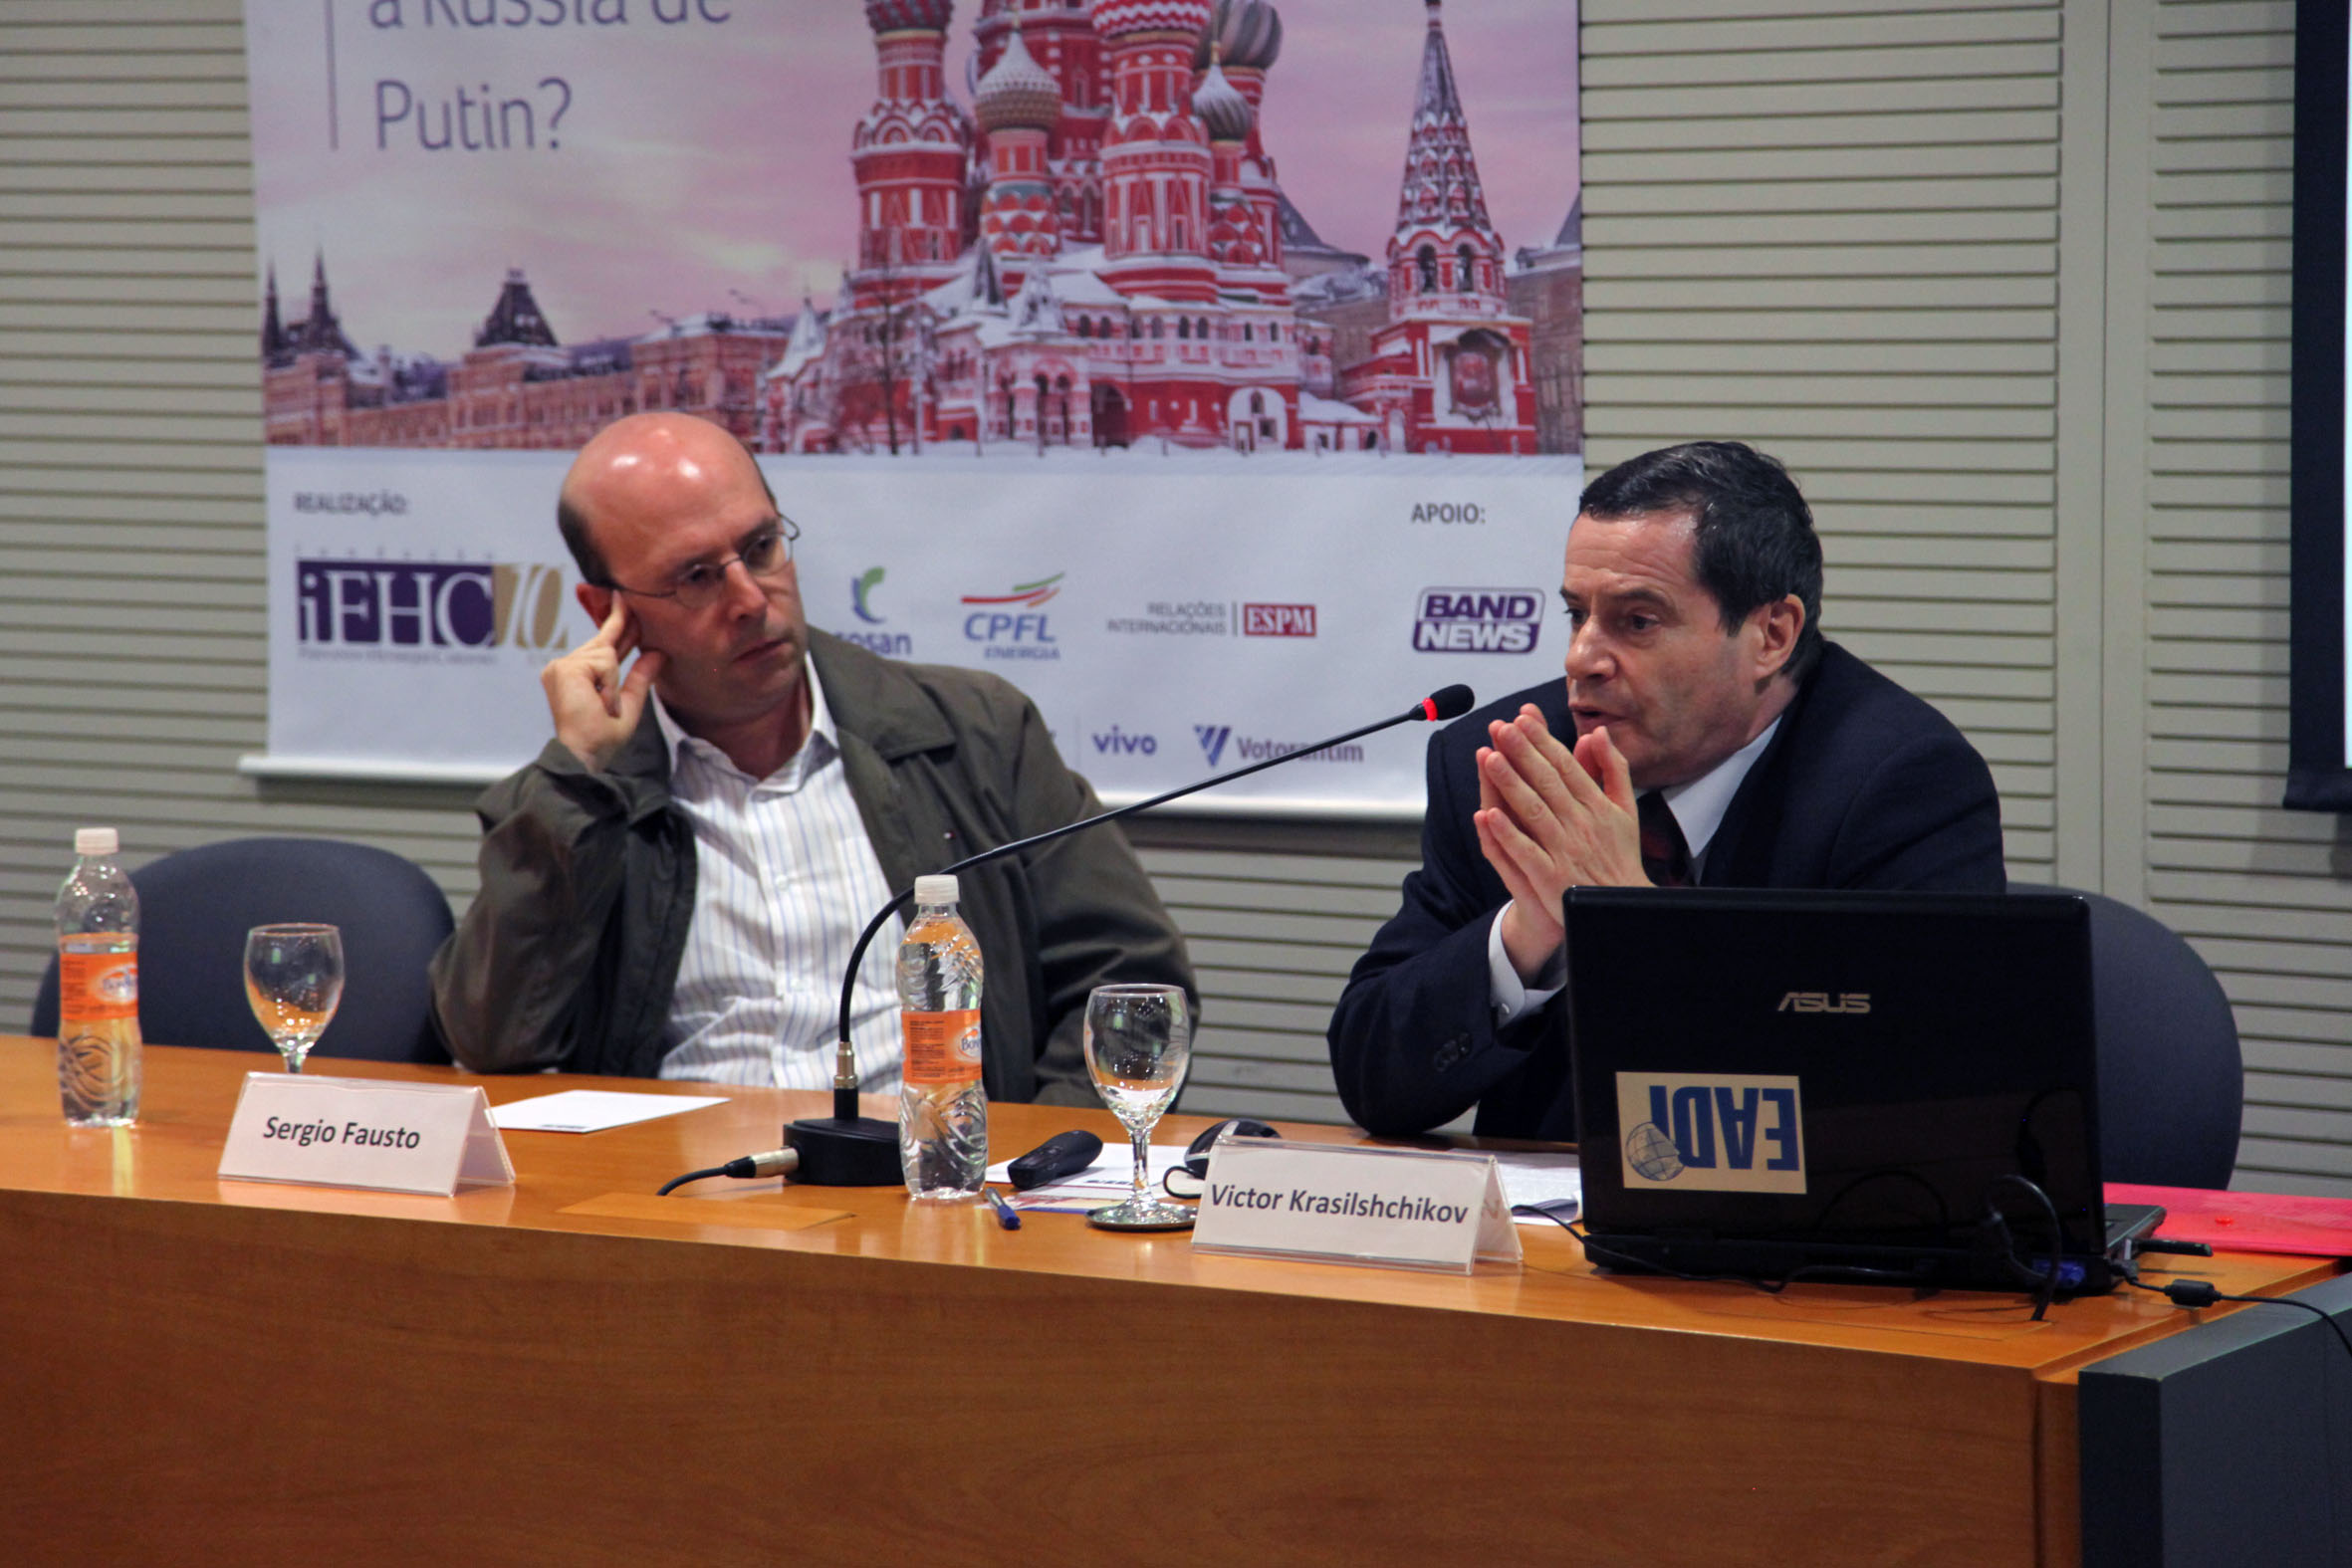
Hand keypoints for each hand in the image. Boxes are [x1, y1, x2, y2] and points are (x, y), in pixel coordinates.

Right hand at [541, 600, 666, 772]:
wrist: (584, 754)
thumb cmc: (603, 738)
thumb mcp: (629, 704)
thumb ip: (640, 677)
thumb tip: (657, 652)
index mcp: (580, 676)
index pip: (604, 646)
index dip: (617, 624)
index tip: (623, 601)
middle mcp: (568, 667)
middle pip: (604, 639)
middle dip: (620, 622)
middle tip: (624, 594)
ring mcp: (564, 665)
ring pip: (608, 654)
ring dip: (613, 684)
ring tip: (603, 707)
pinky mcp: (565, 667)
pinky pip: (605, 663)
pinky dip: (609, 685)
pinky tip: (599, 702)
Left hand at [1473, 707, 1647, 982]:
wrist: (1622, 909)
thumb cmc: (1619, 855)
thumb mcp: (1626, 809)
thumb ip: (1613, 769)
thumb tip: (1598, 732)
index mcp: (1597, 806)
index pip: (1566, 766)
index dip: (1542, 741)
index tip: (1522, 719)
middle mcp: (1581, 824)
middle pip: (1547, 782)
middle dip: (1522, 753)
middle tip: (1500, 728)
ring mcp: (1565, 851)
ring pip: (1533, 811)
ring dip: (1510, 784)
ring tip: (1489, 758)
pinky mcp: (1551, 877)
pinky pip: (1526, 852)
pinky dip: (1508, 834)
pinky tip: (1487, 815)